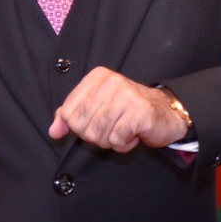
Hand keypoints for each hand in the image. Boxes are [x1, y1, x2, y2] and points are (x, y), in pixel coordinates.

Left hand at [49, 67, 188, 151]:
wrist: (166, 112)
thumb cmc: (128, 111)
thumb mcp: (97, 107)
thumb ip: (71, 116)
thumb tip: (54, 131)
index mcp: (97, 77)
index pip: (68, 112)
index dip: (80, 126)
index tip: (97, 121)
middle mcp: (111, 82)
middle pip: (81, 125)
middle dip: (94, 135)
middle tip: (112, 127)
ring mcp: (126, 96)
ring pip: (97, 134)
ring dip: (110, 141)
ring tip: (123, 130)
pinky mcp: (139, 112)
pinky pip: (117, 140)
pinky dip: (123, 144)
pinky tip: (133, 134)